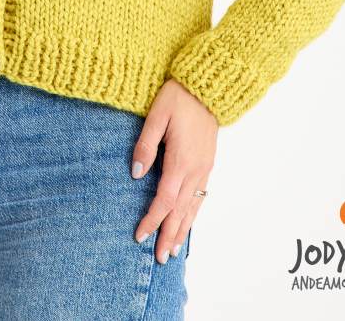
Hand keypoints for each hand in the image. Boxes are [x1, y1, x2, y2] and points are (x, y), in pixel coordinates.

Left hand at [131, 78, 217, 263]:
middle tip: (160, 258)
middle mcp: (195, 170)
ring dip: (183, 229)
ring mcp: (204, 168)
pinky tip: (188, 222)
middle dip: (169, 234)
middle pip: (180, 211)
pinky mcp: (208, 163)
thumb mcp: (156, 115)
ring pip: (193, 207)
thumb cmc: (178, 98)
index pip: (164, 200)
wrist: (207, 87)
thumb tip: (136, 173)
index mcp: (180, 161)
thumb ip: (146, 145)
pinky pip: (200, 197)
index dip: (152, 220)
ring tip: (173, 249)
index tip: (140, 236)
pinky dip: (193, 214)